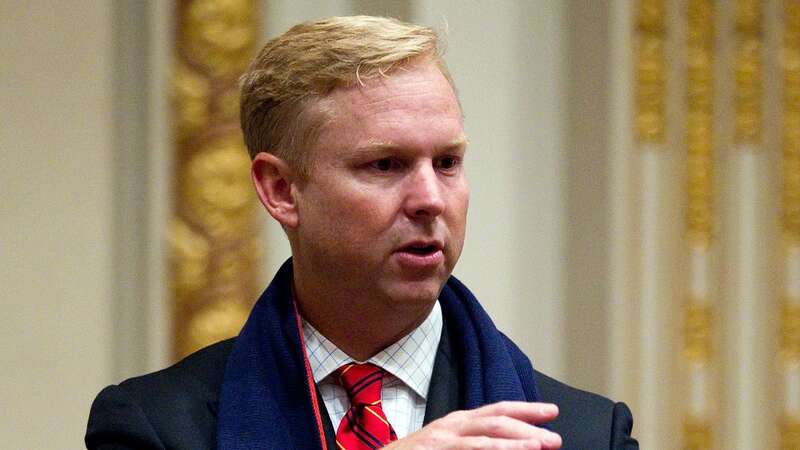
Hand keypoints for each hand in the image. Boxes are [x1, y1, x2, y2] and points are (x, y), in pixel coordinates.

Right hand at [382, 401, 560, 448]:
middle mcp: (452, 425)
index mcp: (458, 422)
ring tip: (540, 445)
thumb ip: (473, 442)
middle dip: (528, 426)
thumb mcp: (448, 444)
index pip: (497, 410)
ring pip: (486, 433)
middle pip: (497, 419)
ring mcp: (444, 439)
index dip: (525, 409)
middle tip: (555, 437)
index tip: (551, 411)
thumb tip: (508, 442)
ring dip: (516, 440)